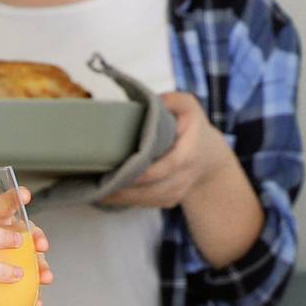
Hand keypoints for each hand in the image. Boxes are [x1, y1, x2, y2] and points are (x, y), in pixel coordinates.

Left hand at [94, 92, 235, 211]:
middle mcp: (182, 178)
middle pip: (150, 189)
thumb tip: (143, 101)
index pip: (166, 167)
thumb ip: (171, 101)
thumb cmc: (194, 129)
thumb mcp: (189, 107)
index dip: (144, 173)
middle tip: (96, 182)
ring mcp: (175, 193)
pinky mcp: (167, 201)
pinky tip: (105, 194)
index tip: (121, 173)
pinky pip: (144, 204)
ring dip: (119, 197)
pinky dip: (124, 201)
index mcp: (187, 154)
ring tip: (94, 190)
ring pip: (145, 200)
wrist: (210, 160)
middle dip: (123, 188)